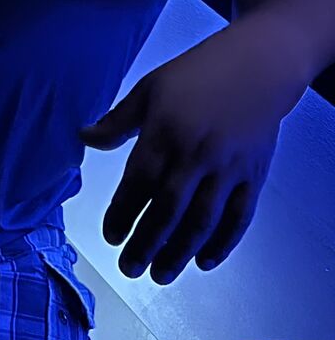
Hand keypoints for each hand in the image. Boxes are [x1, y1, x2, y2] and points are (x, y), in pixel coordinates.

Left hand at [82, 13, 308, 283]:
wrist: (257, 66)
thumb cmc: (197, 74)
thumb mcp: (150, 88)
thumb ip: (118, 120)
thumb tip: (82, 136)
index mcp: (165, 132)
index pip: (138, 182)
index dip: (122, 213)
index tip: (109, 236)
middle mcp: (196, 154)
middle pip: (168, 209)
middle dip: (146, 243)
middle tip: (129, 268)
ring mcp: (228, 168)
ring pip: (202, 220)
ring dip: (179, 251)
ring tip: (160, 273)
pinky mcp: (254, 176)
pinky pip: (239, 217)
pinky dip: (223, 243)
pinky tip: (203, 261)